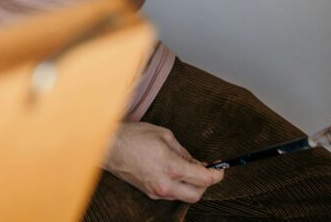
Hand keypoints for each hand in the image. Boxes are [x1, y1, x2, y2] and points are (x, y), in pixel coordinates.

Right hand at [107, 122, 222, 202]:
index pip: (203, 179)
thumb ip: (182, 150)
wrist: (110, 147)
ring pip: (183, 196)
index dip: (216, 175)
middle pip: (196, 194)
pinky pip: (171, 193)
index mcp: (171, 166)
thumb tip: (194, 162)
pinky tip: (175, 172)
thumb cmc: (134, 136)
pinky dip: (178, 185)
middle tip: (206, 170)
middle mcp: (165, 184)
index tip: (221, 169)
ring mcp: (157, 191)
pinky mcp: (149, 193)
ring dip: (191, 185)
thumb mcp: (163, 134)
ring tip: (189, 168)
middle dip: (205, 184)